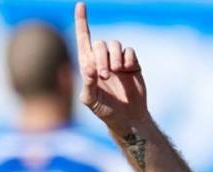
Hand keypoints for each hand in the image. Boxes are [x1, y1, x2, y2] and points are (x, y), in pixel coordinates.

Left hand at [74, 2, 149, 136]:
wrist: (128, 118)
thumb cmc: (106, 112)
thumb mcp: (91, 101)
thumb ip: (87, 84)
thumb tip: (89, 68)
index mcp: (88, 67)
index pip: (83, 40)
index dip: (82, 22)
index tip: (80, 4)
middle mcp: (102, 61)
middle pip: (100, 43)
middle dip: (101, 57)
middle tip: (105, 75)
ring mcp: (117, 61)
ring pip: (115, 44)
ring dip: (114, 58)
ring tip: (116, 73)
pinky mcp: (132, 64)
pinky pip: (129, 51)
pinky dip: (128, 59)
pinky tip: (128, 70)